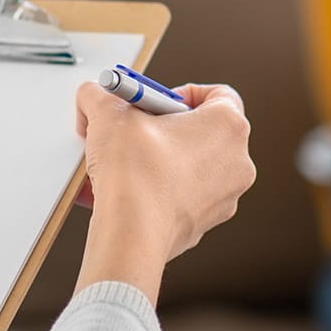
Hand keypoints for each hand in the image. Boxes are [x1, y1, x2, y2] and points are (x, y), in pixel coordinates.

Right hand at [73, 80, 255, 303]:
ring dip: (158, 160)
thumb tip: (94, 96)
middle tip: (136, 131)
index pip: (219, 94)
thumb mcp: (109, 114)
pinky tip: (124, 189)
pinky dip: (156, 190)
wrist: (131, 235)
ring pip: (190, 166)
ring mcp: (225, 196)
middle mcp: (237, 161)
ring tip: (122, 163)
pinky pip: (181, 196)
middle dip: (165, 130)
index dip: (184, 94)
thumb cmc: (135, 174)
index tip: (157, 102)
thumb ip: (101, 95)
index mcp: (228, 126)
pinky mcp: (204, 223)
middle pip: (202, 131)